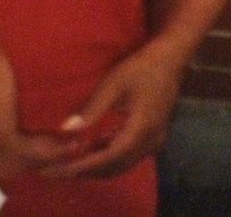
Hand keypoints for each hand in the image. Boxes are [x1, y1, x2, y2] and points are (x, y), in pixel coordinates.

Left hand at [43, 41, 182, 178]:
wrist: (170, 59)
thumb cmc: (141, 67)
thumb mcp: (113, 83)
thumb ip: (91, 108)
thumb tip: (66, 128)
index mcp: (140, 130)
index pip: (107, 158)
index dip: (82, 166)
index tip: (60, 170)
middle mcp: (149, 143)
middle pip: (115, 167)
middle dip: (87, 171)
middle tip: (60, 170)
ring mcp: (154, 141)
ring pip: (122, 163)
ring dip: (98, 165)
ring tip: (72, 161)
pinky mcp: (153, 136)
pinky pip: (129, 154)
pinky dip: (109, 155)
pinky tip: (93, 147)